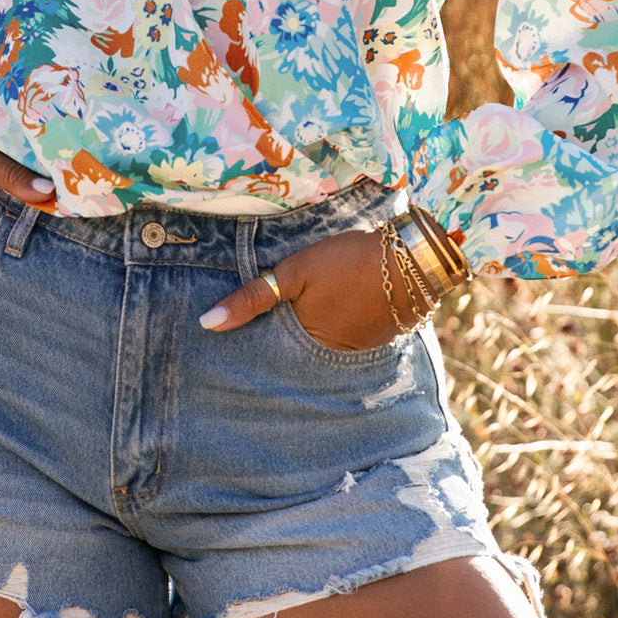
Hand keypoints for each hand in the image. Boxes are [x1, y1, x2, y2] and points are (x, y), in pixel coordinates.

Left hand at [198, 225, 422, 348]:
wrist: (411, 259)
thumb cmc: (347, 262)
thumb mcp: (294, 273)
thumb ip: (252, 299)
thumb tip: (206, 324)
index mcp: (305, 345)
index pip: (268, 355)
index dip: (250, 346)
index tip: (228, 343)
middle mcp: (329, 358)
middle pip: (293, 356)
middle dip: (275, 347)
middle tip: (253, 333)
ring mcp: (355, 353)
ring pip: (317, 350)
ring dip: (304, 341)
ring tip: (285, 325)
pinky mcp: (374, 342)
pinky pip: (342, 343)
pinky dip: (330, 333)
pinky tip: (324, 317)